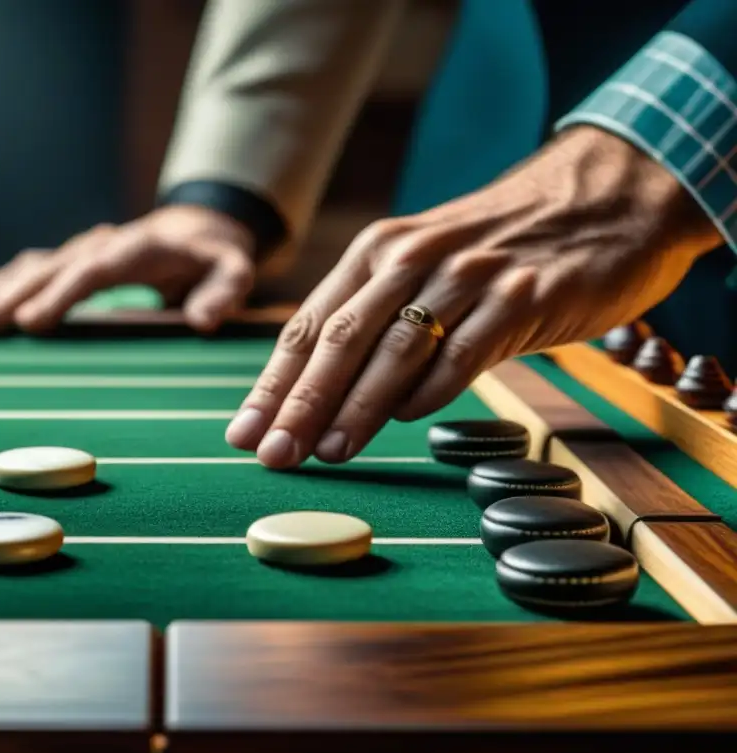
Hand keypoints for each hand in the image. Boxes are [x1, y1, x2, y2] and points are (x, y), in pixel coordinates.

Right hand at [0, 205, 256, 332]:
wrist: (198, 229)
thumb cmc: (216, 258)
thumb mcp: (234, 271)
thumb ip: (223, 292)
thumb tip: (202, 320)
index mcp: (139, 249)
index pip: (94, 272)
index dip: (62, 295)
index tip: (33, 321)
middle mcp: (104, 245)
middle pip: (54, 268)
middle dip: (16, 295)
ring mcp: (84, 250)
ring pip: (35, 267)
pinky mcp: (74, 260)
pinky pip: (31, 269)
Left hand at [226, 126, 721, 468]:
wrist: (604, 201)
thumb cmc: (499, 248)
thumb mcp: (425, 264)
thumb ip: (376, 317)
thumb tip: (321, 396)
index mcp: (378, 249)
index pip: (309, 325)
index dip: (273, 383)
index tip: (244, 433)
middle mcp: (413, 256)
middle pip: (340, 339)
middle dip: (300, 403)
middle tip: (272, 455)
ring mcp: (469, 274)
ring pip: (396, 349)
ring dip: (357, 407)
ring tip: (326, 452)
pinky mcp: (523, 296)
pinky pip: (465, 353)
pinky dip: (430, 391)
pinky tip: (406, 420)